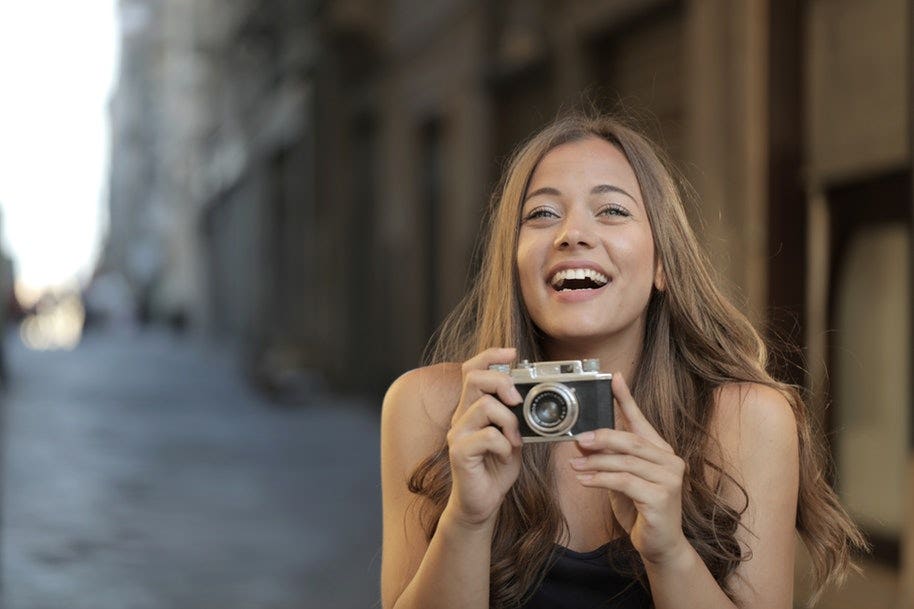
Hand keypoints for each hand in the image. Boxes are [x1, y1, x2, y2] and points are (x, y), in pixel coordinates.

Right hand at [444, 348, 523, 528]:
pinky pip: (487, 435)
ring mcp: (457, 434)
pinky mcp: (459, 452)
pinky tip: (506, 455)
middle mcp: (460, 416)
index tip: (512, 352)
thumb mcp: (513, 435)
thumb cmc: (497, 468)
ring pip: (484, 405)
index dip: (490, 355)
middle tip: (517, 401)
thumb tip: (533, 397)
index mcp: (471, 408)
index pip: (472, 370)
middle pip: (474, 378)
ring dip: (509, 421)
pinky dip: (505, 444)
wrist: (483, 502)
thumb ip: (516, 416)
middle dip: (502, 382)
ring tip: (515, 439)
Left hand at [570, 373, 689, 564]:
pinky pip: (624, 482)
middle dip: (602, 437)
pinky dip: (600, 479)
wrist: (660, 545)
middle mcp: (670, 461)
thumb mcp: (621, 478)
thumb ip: (608, 458)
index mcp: (661, 451)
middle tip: (578, 439)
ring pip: (625, 462)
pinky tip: (583, 480)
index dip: (627, 399)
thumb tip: (582, 441)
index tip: (614, 378)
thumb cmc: (641, 509)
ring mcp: (669, 479)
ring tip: (574, 465)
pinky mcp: (661, 498)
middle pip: (631, 440)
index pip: (641, 420)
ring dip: (595, 462)